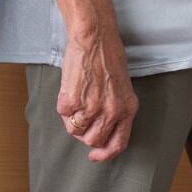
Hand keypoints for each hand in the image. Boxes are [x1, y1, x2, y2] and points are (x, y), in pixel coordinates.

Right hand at [56, 26, 138, 162]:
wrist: (94, 36)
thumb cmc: (108, 54)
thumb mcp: (122, 86)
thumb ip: (116, 108)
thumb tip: (102, 128)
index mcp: (127, 109)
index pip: (118, 144)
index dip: (105, 154)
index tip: (94, 156)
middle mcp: (111, 112)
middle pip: (93, 140)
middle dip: (86, 132)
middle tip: (82, 115)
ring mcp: (91, 108)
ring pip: (76, 131)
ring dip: (73, 119)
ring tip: (76, 98)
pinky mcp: (72, 100)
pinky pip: (63, 115)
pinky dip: (64, 105)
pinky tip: (70, 88)